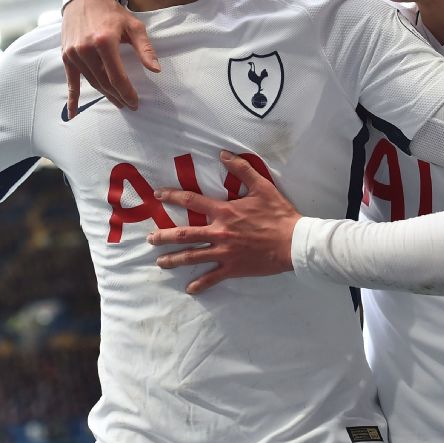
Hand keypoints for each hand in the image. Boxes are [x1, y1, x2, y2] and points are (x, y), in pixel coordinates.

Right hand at [61, 0, 160, 115]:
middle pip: (104, 82)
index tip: (135, 102)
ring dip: (105, 95)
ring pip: (91, 82)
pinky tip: (74, 113)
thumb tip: (156, 70)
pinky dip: (72, 98)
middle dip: (118, 96)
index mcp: (104, 41)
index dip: (127, 92)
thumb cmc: (112, 13)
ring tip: (117, 101)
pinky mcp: (66, 56)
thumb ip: (145, 49)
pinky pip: (71, 81)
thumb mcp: (133, 26)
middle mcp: (86, 49)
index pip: (117, 76)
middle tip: (129, 105)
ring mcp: (74, 53)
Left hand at [147, 151, 297, 293]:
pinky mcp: (233, 268)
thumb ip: (241, 169)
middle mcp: (219, 232)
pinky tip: (190, 288)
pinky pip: (212, 277)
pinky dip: (200, 284)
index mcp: (224, 211)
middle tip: (150, 239)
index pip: (191, 201)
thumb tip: (223, 154)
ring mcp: (224, 253)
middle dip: (164, 236)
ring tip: (160, 262)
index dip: (172, 196)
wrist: (293, 243)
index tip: (158, 195)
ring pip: (192, 257)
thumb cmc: (279, 214)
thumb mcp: (262, 186)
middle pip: (184, 234)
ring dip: (173, 260)